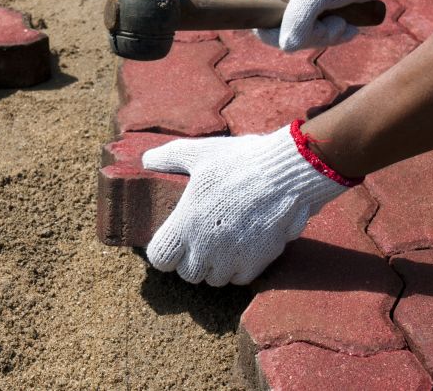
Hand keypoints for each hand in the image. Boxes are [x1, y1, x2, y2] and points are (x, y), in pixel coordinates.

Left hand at [142, 122, 350, 285]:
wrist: (286, 172)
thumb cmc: (239, 160)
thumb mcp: (199, 152)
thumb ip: (168, 158)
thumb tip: (146, 160)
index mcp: (185, 222)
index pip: (160, 259)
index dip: (164, 253)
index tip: (173, 242)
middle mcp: (204, 246)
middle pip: (186, 274)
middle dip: (190, 261)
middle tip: (200, 241)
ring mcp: (231, 257)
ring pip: (213, 279)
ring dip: (215, 267)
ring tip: (222, 244)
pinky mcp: (256, 262)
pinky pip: (239, 279)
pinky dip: (239, 269)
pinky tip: (243, 248)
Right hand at [255, 0, 388, 50]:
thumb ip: (296, 21)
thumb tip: (287, 46)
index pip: (261, 28)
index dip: (280, 37)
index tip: (304, 29)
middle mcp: (284, 0)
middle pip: (287, 38)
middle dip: (314, 36)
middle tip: (336, 23)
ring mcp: (302, 8)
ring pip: (306, 39)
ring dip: (329, 36)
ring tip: (345, 22)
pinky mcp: (319, 14)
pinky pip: (321, 36)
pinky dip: (336, 35)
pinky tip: (350, 26)